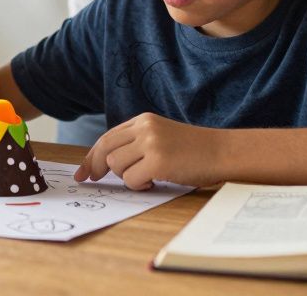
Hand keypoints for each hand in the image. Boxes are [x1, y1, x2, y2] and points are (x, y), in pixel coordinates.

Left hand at [74, 113, 218, 189]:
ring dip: (128, 178)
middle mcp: (145, 127)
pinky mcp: (158, 161)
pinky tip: (156, 182)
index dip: (92, 155)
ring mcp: (151, 143)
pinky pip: (132, 180)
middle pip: (105, 149)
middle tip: (92, 179)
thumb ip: (137, 144)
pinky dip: (140, 186)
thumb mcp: (162, 137)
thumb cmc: (195, 151)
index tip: (83, 171)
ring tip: (149, 177)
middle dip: (94, 166)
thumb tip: (105, 164)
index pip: (108, 137)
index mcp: (144, 120)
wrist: (223, 152)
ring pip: (116, 166)